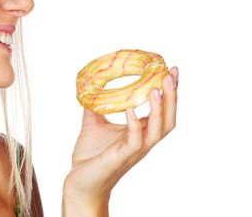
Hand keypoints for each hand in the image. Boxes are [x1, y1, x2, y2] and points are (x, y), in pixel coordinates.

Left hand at [63, 66, 178, 209]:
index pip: (162, 111)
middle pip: (168, 119)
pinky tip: (130, 110)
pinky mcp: (121, 157)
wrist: (79, 181)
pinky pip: (134, 141)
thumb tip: (90, 84)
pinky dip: (134, 125)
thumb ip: (95, 105)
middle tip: (171, 74)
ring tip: (156, 89)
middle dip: (172, 97)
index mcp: (140, 133)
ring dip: (159, 109)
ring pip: (157, 131)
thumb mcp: (94, 123)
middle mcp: (142, 142)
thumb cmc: (90, 156)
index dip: (169, 92)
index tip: (170, 70)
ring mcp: (134, 151)